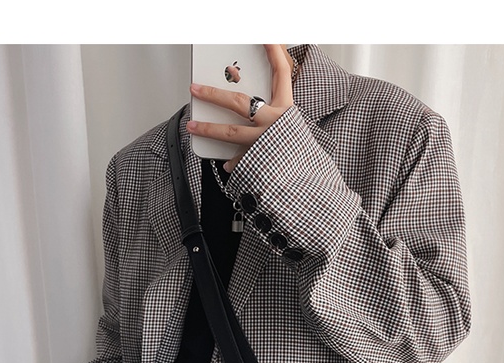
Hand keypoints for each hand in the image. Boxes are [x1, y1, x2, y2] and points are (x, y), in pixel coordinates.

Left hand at [187, 44, 294, 172]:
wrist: (310, 184)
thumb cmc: (300, 154)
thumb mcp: (292, 127)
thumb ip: (274, 114)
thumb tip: (252, 106)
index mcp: (287, 111)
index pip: (281, 73)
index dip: (274, 52)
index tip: (266, 37)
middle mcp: (275, 125)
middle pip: (241, 103)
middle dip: (215, 94)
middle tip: (196, 88)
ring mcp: (265, 144)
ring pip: (232, 133)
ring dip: (209, 129)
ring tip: (193, 126)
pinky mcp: (259, 163)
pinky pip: (239, 161)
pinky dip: (232, 162)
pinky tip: (225, 163)